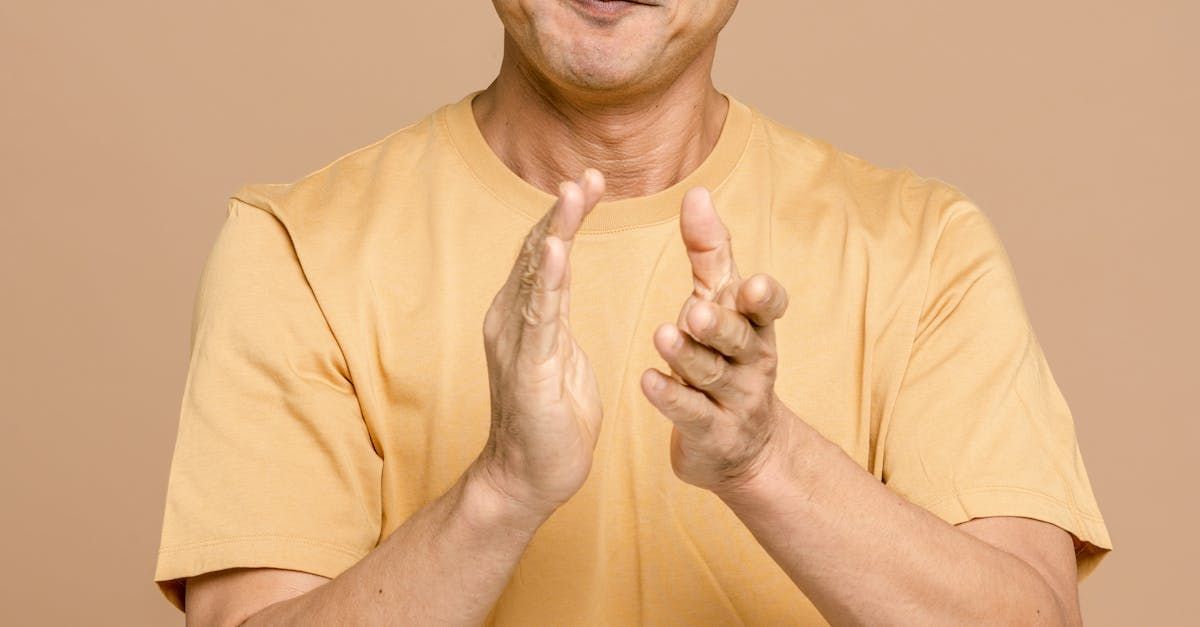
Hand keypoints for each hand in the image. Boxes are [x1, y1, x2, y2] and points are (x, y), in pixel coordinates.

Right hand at [474, 168, 606, 517]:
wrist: (527, 479)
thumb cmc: (549, 423)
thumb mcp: (559, 359)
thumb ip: (554, 323)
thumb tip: (556, 295)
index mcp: (523, 316)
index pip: (546, 254)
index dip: (565, 216)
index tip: (590, 181)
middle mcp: (511, 320)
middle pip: (539, 253)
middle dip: (563, 212)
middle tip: (586, 174)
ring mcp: (515, 341)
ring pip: (539, 275)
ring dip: (557, 231)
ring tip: (574, 194)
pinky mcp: (528, 367)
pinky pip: (540, 315)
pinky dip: (549, 278)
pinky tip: (558, 249)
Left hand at [640, 187, 793, 494]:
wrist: (742, 447)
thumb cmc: (727, 355)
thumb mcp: (722, 303)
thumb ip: (710, 250)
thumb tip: (697, 190)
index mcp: (757, 326)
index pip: (769, 309)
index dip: (766, 299)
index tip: (754, 284)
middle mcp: (752, 361)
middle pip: (739, 340)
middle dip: (720, 325)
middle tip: (697, 311)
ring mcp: (734, 400)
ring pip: (712, 375)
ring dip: (688, 357)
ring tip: (663, 337)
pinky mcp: (711, 433)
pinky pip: (691, 414)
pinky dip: (670, 397)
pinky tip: (647, 382)